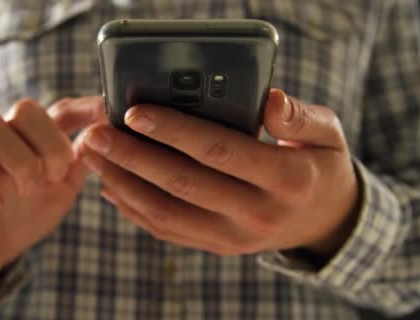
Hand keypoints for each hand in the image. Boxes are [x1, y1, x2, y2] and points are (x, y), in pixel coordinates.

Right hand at [0, 96, 105, 281]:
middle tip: (55, 176)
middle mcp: (5, 143)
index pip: (59, 110)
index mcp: (35, 141)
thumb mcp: (66, 186)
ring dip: (19, 160)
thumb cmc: (30, 209)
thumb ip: (84, 160)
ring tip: (28, 189)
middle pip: (24, 108)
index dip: (85, 110)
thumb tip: (106, 133)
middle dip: (50, 143)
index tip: (106, 117)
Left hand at [79, 89, 359, 258]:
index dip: (174, 131)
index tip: (134, 112)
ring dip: (123, 184)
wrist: (324, 220)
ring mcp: (234, 237)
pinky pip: (168, 231)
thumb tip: (267, 100)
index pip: (219, 151)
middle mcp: (257, 214)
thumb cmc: (320, 164)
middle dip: (132, 157)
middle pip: (182, 184)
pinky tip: (110, 185)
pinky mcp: (217, 246)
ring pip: (166, 213)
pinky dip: (134, 209)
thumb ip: (299, 116)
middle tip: (95, 134)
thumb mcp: (327, 133)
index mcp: (286, 179)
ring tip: (92, 157)